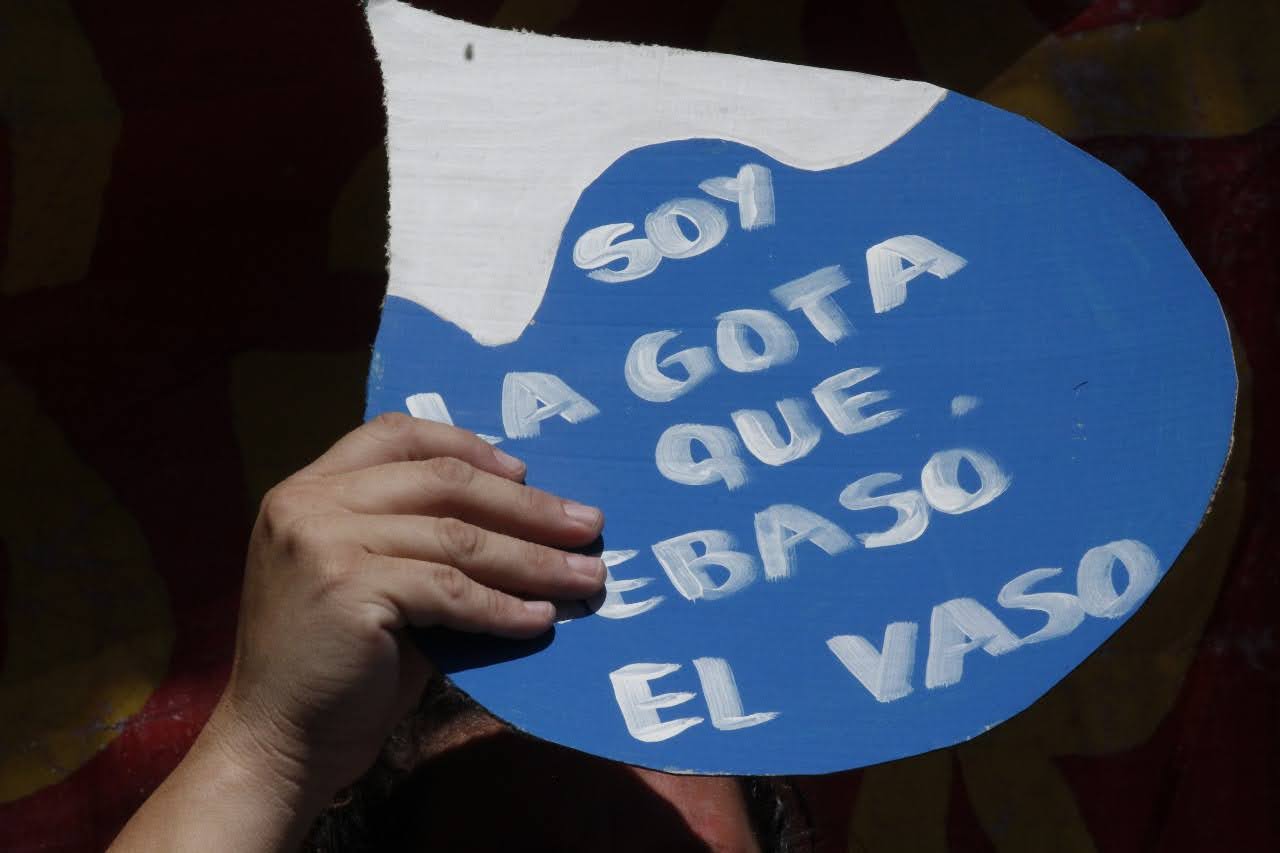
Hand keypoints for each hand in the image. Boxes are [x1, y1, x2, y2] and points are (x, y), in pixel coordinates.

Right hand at [208, 412, 606, 811]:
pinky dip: (504, 606)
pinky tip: (541, 619)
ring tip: (586, 576)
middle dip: (527, 505)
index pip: (397, 435)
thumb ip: (417, 538)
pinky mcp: (349, 589)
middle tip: (589, 525)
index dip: (468, 447)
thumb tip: (523, 521)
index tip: (525, 471)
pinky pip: (452, 590)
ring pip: (458, 536)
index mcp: (309, 489)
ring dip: (534, 559)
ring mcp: (324, 542)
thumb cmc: (336, 667)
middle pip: (444, 481)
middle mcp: (309, 503)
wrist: (277, 743)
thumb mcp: (370, 580)